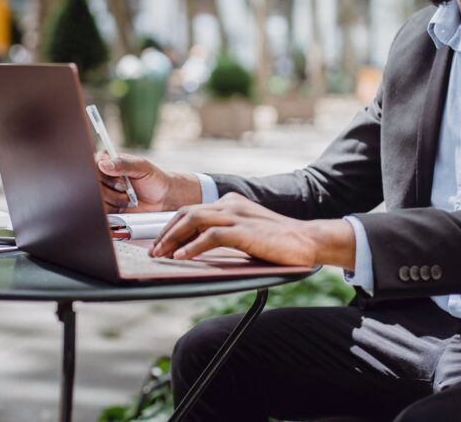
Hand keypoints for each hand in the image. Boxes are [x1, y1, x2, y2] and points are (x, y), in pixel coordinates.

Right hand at [95, 152, 200, 213]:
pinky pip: (101, 210)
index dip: (105, 175)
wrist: (161, 198)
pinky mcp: (105, 205)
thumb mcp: (142, 166)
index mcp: (107, 159)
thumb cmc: (153, 178)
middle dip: (112, 189)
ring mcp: (102, 191)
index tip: (120, 179)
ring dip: (115, 200)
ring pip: (97, 198)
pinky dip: (114, 209)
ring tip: (128, 197)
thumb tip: (103, 165)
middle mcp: (102, 175)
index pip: (93, 164)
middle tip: (126, 188)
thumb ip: (123, 164)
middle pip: (93, 183)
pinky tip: (124, 205)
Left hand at [150, 193, 323, 266]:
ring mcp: (236, 215)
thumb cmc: (277, 242)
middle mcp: (230, 204)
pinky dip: (192, 247)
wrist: (306, 240)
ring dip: (173, 239)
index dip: (172, 227)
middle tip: (154, 251)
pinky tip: (181, 257)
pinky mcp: (243, 229)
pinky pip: (210, 236)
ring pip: (193, 220)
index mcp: (230, 202)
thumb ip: (225, 234)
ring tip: (161, 255)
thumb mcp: (246, 232)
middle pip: (187, 213)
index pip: (192, 210)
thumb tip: (198, 248)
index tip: (160, 244)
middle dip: (166, 233)